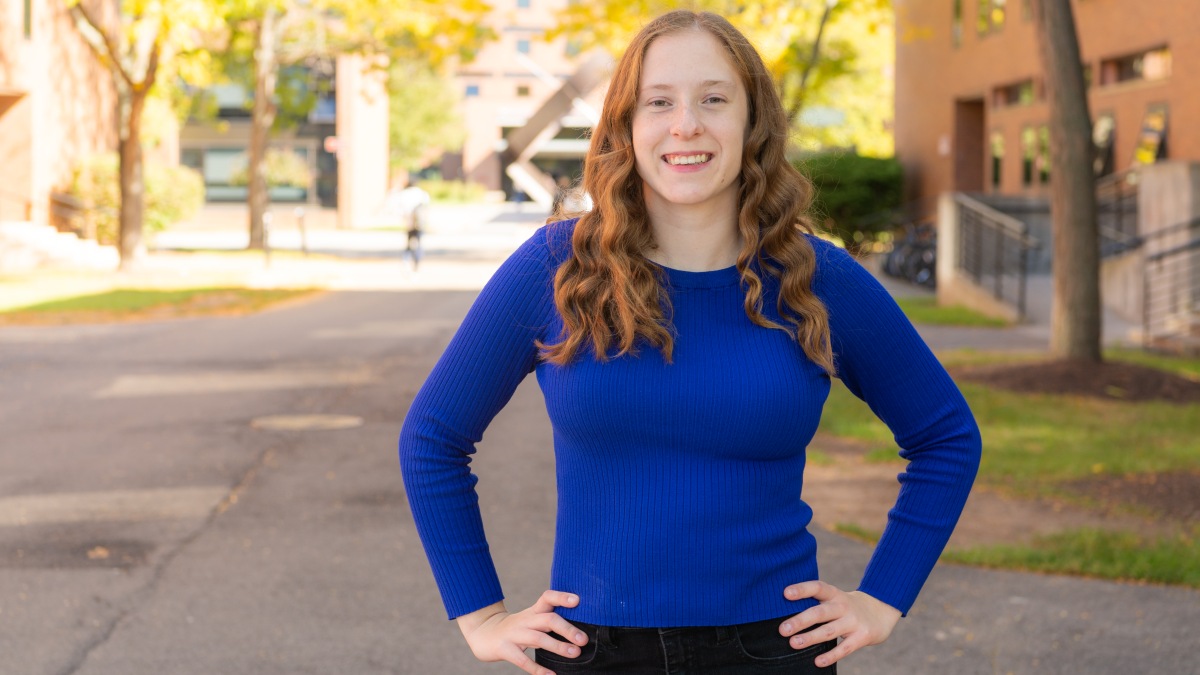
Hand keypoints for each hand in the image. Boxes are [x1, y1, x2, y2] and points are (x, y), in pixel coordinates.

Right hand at [455, 591, 588, 674]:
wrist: (483, 633)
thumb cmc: (516, 628)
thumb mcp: (531, 619)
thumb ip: (549, 619)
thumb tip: (579, 629)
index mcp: (533, 611)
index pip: (547, 597)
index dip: (561, 597)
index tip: (577, 601)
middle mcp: (525, 620)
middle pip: (548, 619)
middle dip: (567, 629)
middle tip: (583, 639)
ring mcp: (514, 634)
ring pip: (538, 638)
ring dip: (558, 646)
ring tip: (574, 653)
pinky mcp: (505, 649)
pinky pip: (523, 660)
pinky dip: (538, 669)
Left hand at [779, 581, 901, 667]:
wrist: (882, 610)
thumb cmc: (847, 606)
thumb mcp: (835, 598)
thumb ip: (816, 603)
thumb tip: (783, 611)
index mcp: (834, 594)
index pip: (817, 587)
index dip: (802, 589)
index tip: (785, 593)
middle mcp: (843, 606)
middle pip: (820, 612)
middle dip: (800, 621)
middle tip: (782, 629)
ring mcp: (853, 622)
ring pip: (829, 631)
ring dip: (811, 637)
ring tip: (794, 643)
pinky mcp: (862, 637)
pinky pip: (844, 648)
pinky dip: (830, 655)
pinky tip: (817, 661)